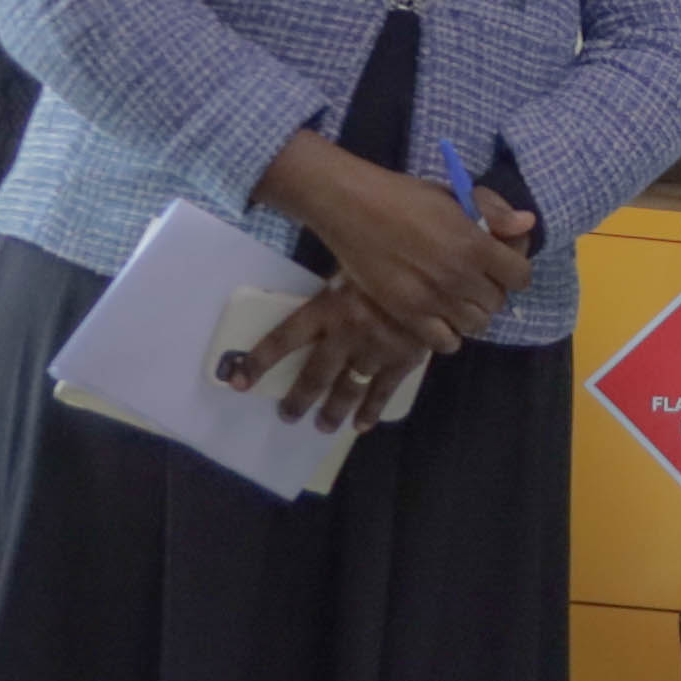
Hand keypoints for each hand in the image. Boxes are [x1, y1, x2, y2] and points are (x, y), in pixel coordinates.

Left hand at [220, 280, 432, 431]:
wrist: (442, 269)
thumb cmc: (390, 254)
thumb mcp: (354, 259)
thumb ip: (336, 279)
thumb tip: (317, 281)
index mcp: (328, 306)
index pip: (284, 338)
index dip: (259, 362)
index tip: (238, 382)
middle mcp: (346, 334)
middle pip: (314, 375)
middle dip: (298, 399)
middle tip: (287, 416)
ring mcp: (375, 351)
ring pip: (347, 389)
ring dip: (333, 411)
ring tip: (322, 426)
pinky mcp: (402, 360)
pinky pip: (382, 392)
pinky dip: (371, 411)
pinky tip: (361, 425)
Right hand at [295, 151, 522, 345]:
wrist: (349, 206)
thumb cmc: (403, 195)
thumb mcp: (453, 194)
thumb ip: (494, 210)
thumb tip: (528, 224)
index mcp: (475, 244)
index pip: (521, 276)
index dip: (515, 271)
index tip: (502, 266)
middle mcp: (459, 276)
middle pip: (497, 303)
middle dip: (491, 291)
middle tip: (473, 279)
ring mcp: (434, 299)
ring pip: (476, 325)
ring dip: (471, 313)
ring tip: (455, 298)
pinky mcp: (407, 315)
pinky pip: (446, 342)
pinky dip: (448, 334)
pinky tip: (439, 317)